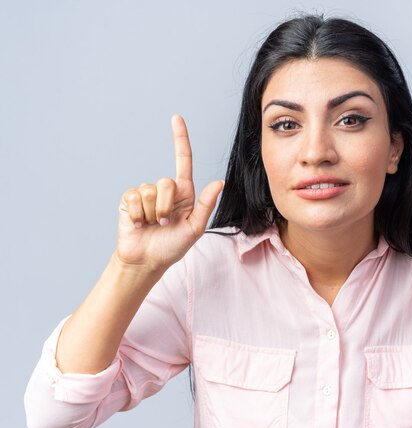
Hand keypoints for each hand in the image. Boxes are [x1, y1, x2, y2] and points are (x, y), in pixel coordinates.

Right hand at [115, 114, 222, 271]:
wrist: (147, 261)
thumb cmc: (172, 246)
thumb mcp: (194, 228)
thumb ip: (206, 205)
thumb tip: (219, 182)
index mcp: (184, 193)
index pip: (183, 160)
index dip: (180, 138)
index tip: (176, 118)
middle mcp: (165, 190)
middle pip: (166, 182)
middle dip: (167, 206)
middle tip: (166, 223)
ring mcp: (145, 194)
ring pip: (149, 191)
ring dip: (153, 213)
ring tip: (153, 225)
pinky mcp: (129, 201)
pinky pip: (134, 198)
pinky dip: (138, 214)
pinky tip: (138, 224)